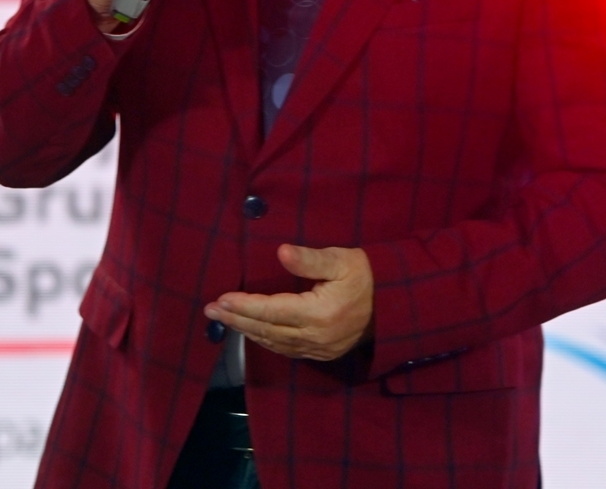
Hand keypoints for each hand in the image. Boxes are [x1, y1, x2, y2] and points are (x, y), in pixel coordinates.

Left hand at [204, 244, 373, 360]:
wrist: (395, 305)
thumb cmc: (367, 275)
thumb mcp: (342, 260)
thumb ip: (311, 259)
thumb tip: (281, 252)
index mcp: (318, 312)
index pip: (271, 310)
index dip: (243, 305)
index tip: (220, 298)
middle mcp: (315, 336)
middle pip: (266, 330)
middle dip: (237, 319)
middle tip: (211, 310)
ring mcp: (319, 349)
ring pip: (274, 343)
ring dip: (248, 331)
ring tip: (225, 319)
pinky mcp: (323, 354)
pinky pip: (287, 351)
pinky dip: (266, 341)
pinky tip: (254, 332)